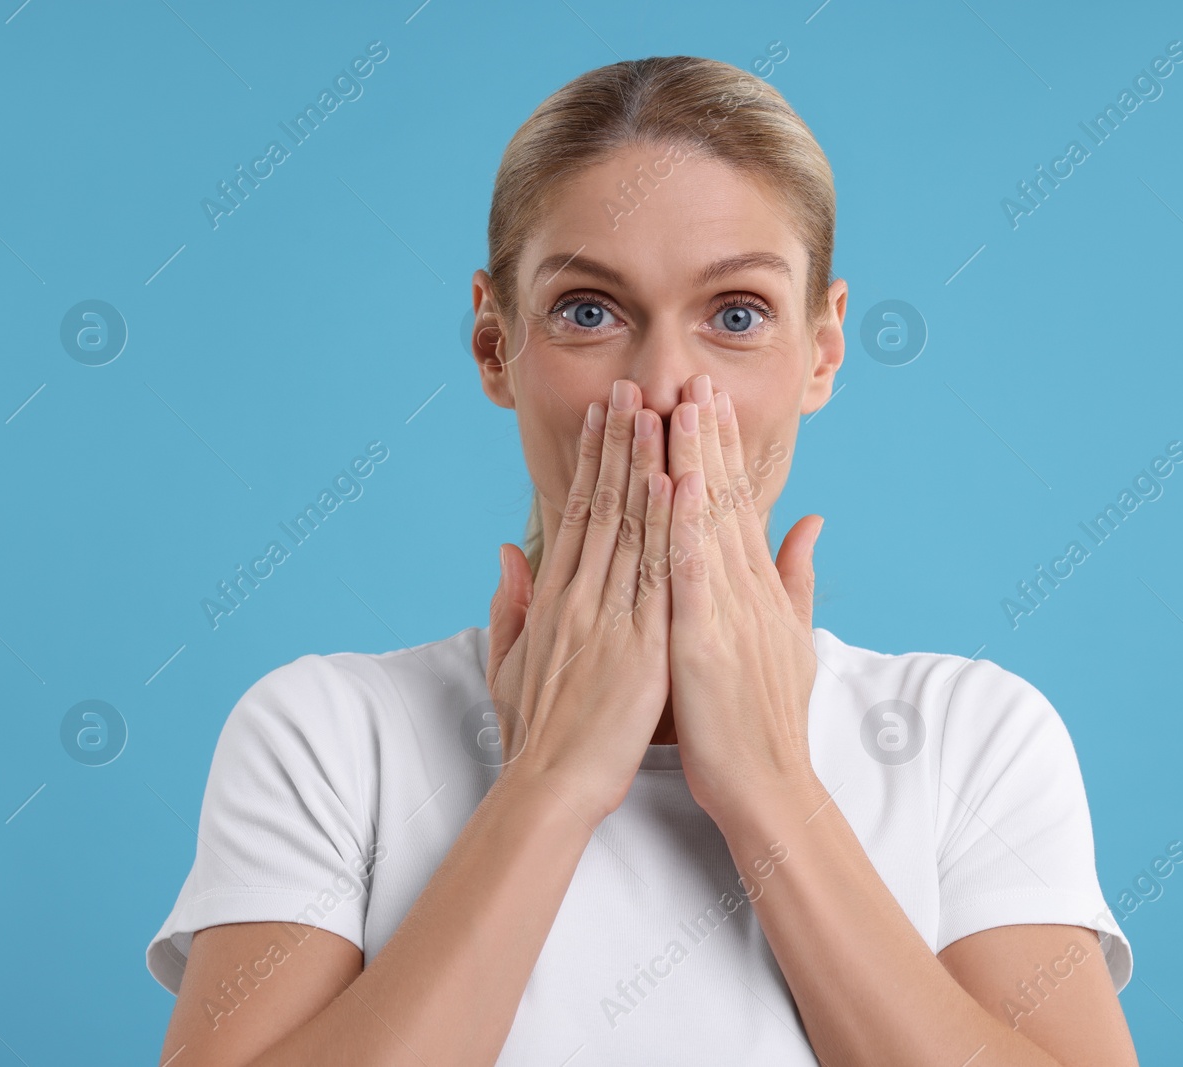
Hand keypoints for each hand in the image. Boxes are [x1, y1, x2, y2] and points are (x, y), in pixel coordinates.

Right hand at [485, 380, 671, 826]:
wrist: (551, 785)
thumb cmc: (534, 731)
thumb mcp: (507, 662)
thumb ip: (510, 603)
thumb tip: (508, 550)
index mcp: (553, 599)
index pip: (575, 513)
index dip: (591, 461)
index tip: (604, 416)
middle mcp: (579, 596)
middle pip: (601, 505)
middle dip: (618, 443)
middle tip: (632, 388)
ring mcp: (609, 617)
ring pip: (629, 526)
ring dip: (644, 464)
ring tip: (655, 411)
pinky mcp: (641, 643)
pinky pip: (656, 573)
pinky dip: (665, 525)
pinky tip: (675, 483)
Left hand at [664, 373, 824, 827]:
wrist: (769, 787)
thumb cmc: (767, 721)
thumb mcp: (791, 640)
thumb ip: (796, 577)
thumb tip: (809, 522)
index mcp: (753, 589)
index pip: (733, 504)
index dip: (717, 449)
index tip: (703, 400)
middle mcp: (742, 590)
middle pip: (722, 499)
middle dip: (705, 436)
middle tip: (692, 378)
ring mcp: (725, 612)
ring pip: (706, 523)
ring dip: (691, 461)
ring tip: (679, 406)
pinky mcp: (705, 641)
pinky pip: (691, 574)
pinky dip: (683, 526)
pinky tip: (673, 483)